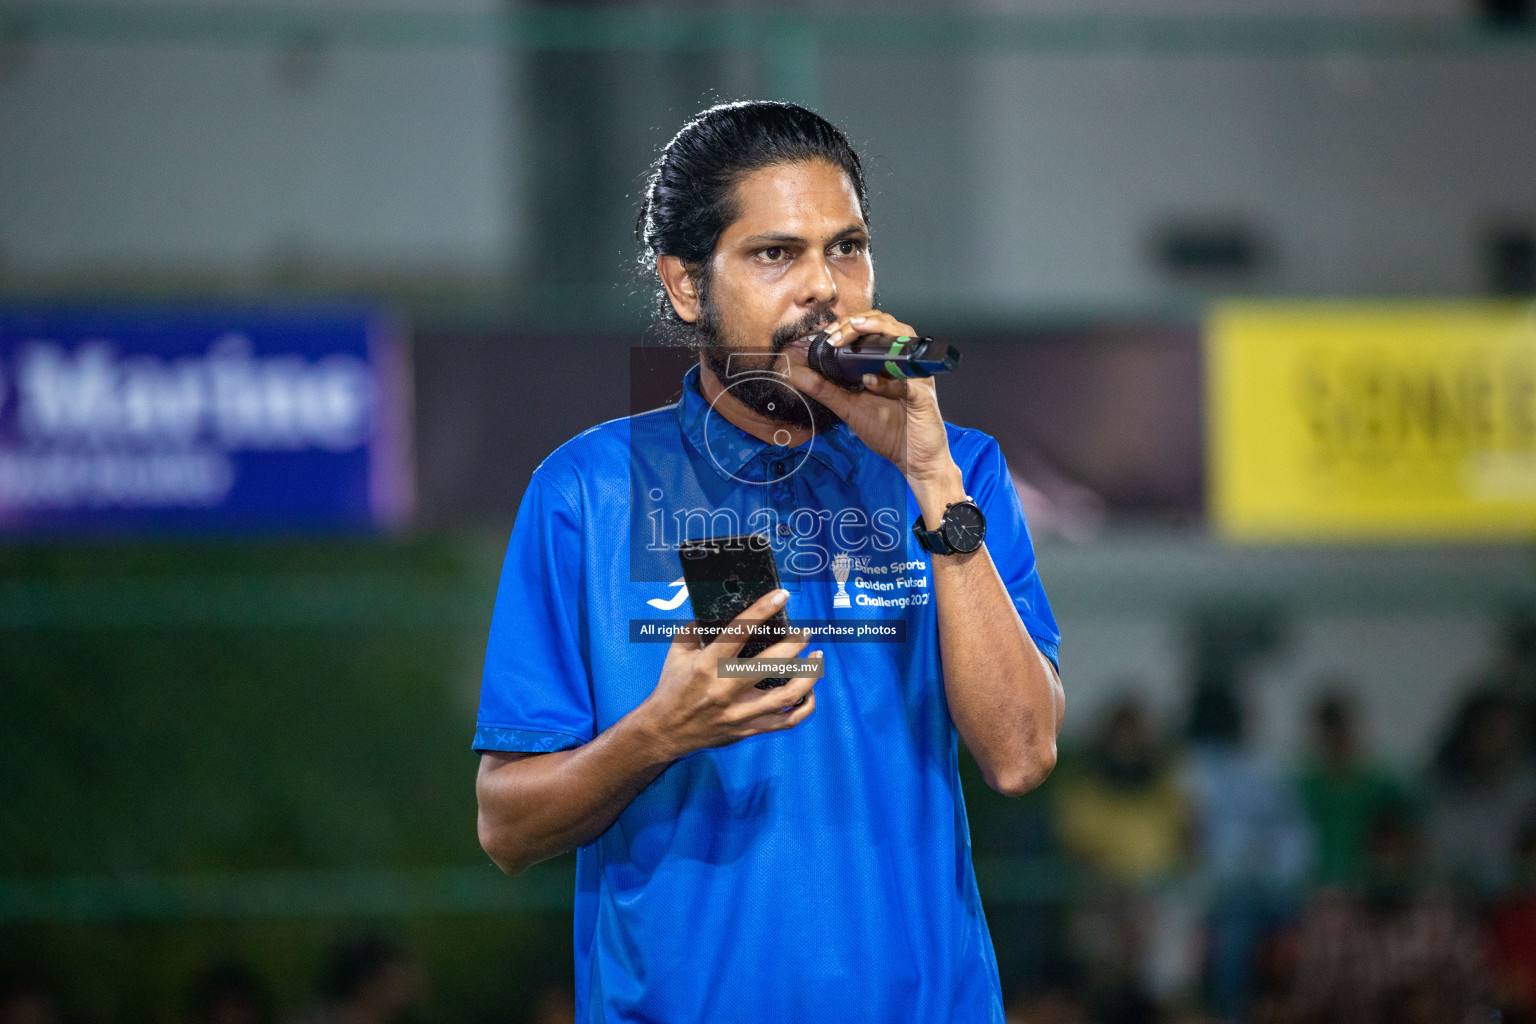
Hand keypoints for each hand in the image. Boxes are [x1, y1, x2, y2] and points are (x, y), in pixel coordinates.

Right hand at [637, 589, 820, 759]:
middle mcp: (726, 689)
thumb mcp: (678, 650)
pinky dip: (805, 706)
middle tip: (805, 631)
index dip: (762, 610)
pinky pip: (787, 721)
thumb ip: (699, 627)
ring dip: (809, 673)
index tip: (781, 596)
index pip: (739, 631)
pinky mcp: (748, 729)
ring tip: (817, 657)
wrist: (664, 731)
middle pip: (772, 663)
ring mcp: (740, 712)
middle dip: (796, 643)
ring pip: (788, 694)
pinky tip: (809, 691)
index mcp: (708, 665)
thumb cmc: (673, 686)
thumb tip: (722, 608)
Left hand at [787, 310, 958, 490]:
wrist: (914, 459)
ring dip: (878, 332)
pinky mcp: (923, 397)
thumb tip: (793, 373)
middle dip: (860, 322)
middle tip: (836, 334)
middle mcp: (905, 364)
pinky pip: (906, 383)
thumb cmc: (888, 431)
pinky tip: (868, 381)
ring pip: (904, 340)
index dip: (850, 323)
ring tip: (852, 334)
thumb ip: (824, 389)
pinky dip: (887, 381)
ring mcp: (916, 378)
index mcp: (888, 362)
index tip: (828, 333)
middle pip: (889, 324)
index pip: (873, 326)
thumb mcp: (848, 407)